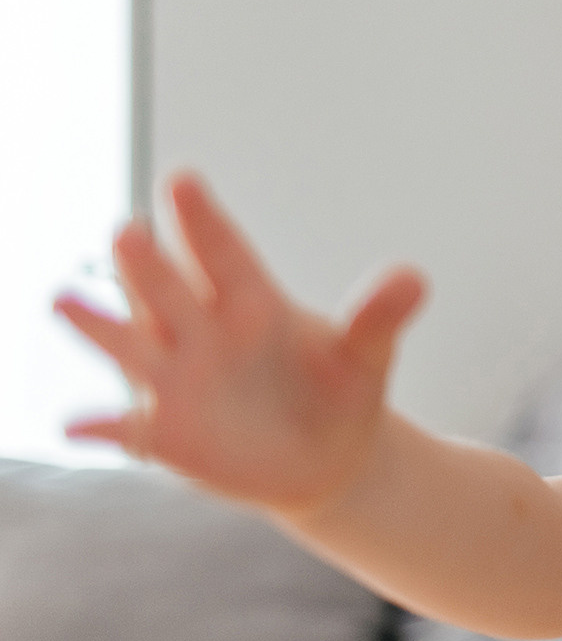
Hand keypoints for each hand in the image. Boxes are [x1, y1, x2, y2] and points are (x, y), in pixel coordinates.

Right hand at [54, 172, 425, 511]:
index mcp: (252, 302)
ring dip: (100, 325)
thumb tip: (415, 278)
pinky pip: (126, 430)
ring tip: (65, 300)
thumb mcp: (368, 355)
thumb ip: (380, 316)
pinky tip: (78, 426)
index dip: (204, 220)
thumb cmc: (342, 392)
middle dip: (149, 265)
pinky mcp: (166, 434)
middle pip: (170, 291)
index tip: (184, 180)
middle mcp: (203, 332)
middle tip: (127, 232)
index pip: (225, 254)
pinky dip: (102, 427)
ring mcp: (178, 380)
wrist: (330, 460)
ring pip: (131, 347)